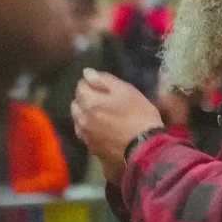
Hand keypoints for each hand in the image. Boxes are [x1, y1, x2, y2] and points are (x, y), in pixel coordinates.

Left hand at [72, 69, 163, 184]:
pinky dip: (88, 128)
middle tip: (101, 99)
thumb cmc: (138, 115)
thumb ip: (104, 80)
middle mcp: (82, 118)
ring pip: (78, 119)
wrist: (145, 148)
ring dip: (84, 114)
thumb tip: (87, 73)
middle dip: (85, 98)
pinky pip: (84, 133)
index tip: (103, 85)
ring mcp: (85, 135)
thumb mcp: (126, 91)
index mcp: (89, 102)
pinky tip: (100, 129)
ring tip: (99, 115)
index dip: (91, 83)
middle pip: (76, 103)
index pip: (81, 86)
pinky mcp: (91, 148)